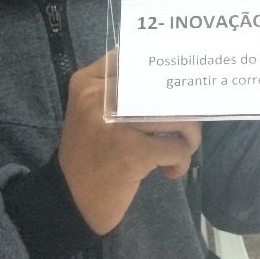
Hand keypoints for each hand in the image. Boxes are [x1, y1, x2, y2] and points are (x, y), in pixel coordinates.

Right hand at [58, 53, 200, 233]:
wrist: (70, 200)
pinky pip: (178, 148)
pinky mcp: (134, 152)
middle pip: (163, 86)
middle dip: (183, 108)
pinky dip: (181, 160)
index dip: (161, 72)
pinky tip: (169, 170)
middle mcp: (99, 98)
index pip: (135, 58)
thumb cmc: (88, 152)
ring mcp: (117, 125)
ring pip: (178, 117)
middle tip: (182, 126)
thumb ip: (119, 89)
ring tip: (179, 149)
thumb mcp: (91, 112)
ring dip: (188, 136)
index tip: (170, 90)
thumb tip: (168, 74)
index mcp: (88, 82)